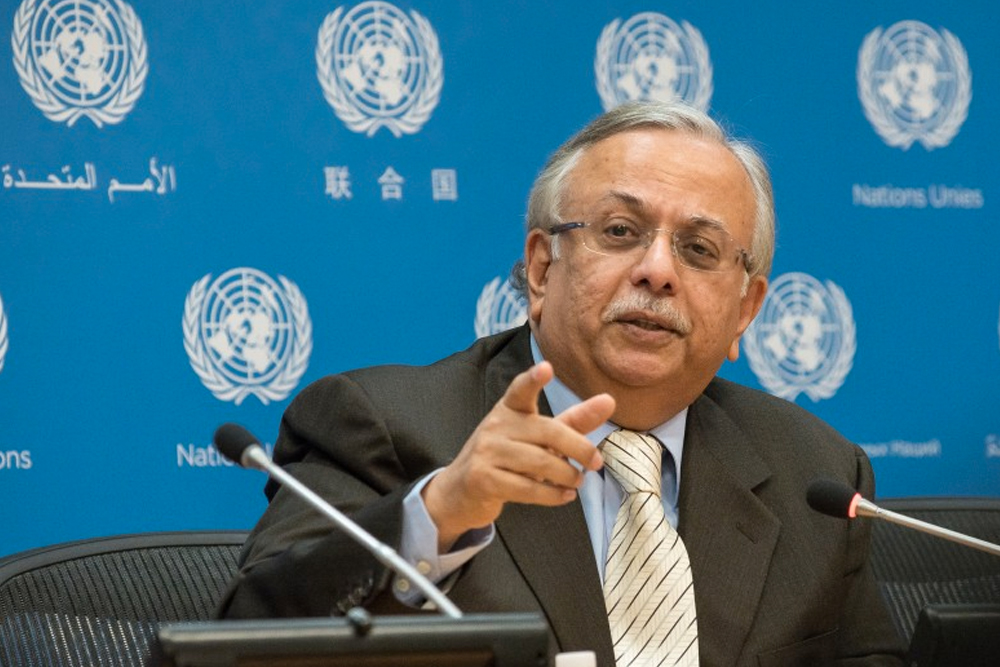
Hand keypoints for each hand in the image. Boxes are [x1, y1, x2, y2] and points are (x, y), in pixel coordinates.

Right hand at [422, 361, 614, 550]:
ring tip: (577, 482)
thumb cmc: (508, 457)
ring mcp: (487, 452)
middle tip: (596, 462)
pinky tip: (565, 496)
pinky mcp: (483, 479)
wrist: (462, 490)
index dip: (534, 379)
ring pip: (541, 463)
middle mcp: (496, 425)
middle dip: (578, 448)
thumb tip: (609, 400)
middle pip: (548, 432)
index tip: (546, 368)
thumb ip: (574, 420)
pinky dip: (553, 495)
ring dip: (567, 476)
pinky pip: (527, 488)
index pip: (521, 390)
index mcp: (510, 409)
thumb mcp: (538, 436)